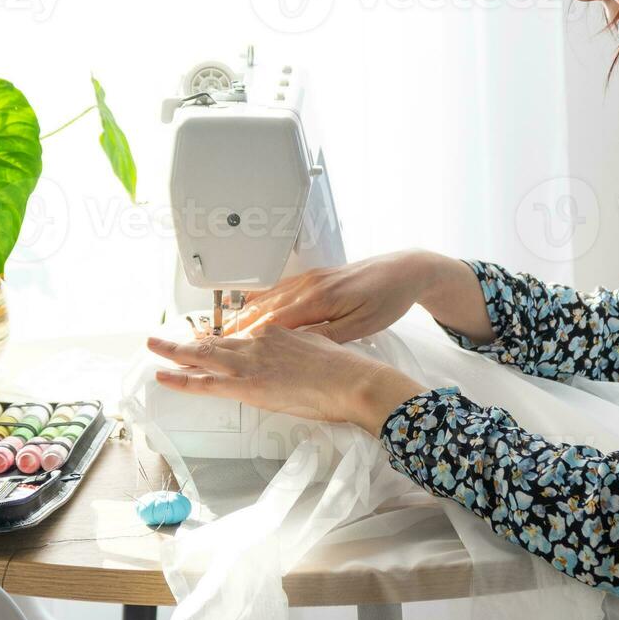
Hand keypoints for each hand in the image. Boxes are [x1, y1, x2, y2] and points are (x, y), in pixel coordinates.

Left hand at [147, 326, 424, 435]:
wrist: (353, 381)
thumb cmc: (344, 369)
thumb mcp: (318, 346)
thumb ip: (297, 349)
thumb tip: (290, 359)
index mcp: (275, 332)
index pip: (238, 334)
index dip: (217, 338)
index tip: (205, 338)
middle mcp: (258, 341)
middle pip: (214, 340)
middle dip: (185, 339)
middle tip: (161, 337)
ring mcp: (250, 362)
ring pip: (202, 355)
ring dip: (174, 352)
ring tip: (154, 348)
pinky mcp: (247, 384)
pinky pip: (205, 381)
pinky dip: (182, 378)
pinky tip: (165, 376)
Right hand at [229, 250, 446, 341]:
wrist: (405, 270)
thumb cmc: (388, 299)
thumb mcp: (362, 326)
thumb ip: (329, 336)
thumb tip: (299, 347)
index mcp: (321, 299)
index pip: (275, 321)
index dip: (249, 336)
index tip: (229, 349)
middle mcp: (310, 285)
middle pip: (265, 309)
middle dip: (238, 327)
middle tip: (214, 343)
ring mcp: (311, 279)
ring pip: (270, 298)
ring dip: (246, 314)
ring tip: (225, 331)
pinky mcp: (316, 277)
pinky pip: (281, 289)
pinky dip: (261, 301)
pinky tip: (251, 309)